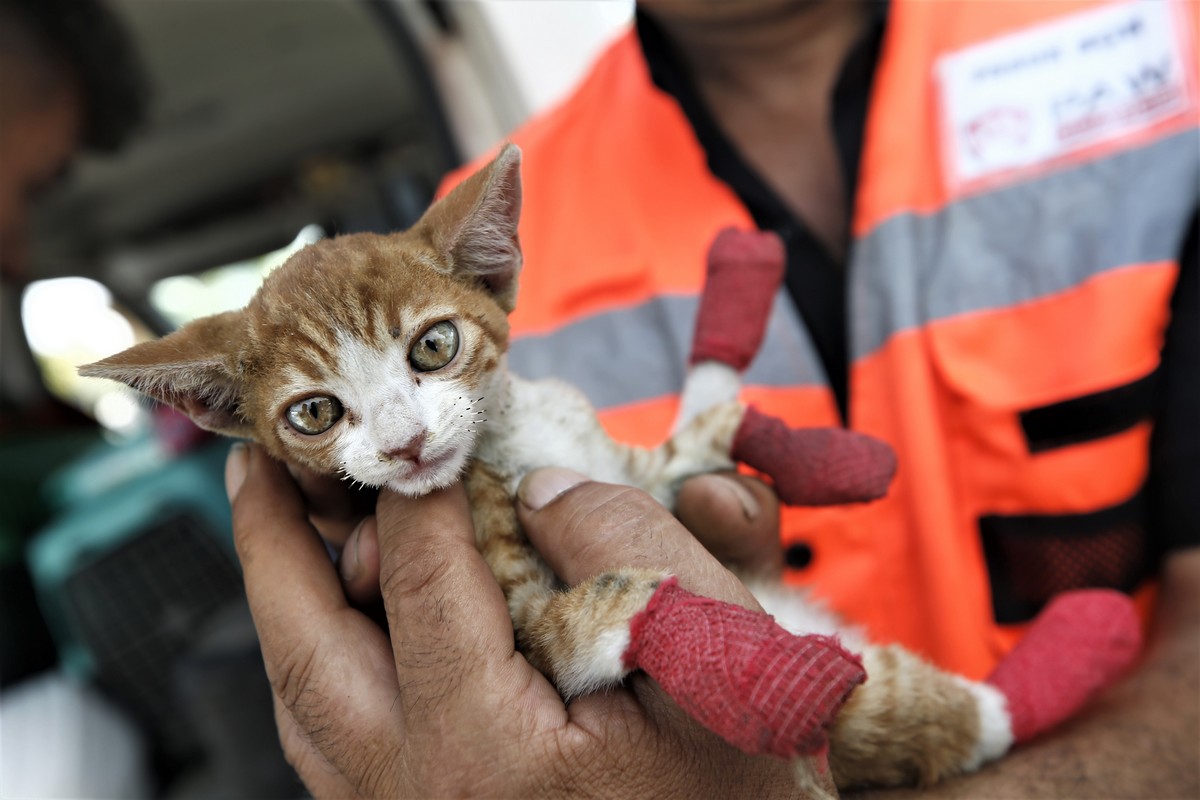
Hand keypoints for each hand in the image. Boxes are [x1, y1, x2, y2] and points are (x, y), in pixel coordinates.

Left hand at [226, 445, 797, 797]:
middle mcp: (419, 799)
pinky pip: (334, 745)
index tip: (415, 431)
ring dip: (286, 604)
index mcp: (491, 754)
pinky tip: (343, 621)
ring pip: (304, 704)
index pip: (421, 585)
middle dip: (274, 544)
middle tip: (260, 464)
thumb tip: (536, 490)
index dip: (412, 495)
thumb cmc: (739, 787)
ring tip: (282, 526)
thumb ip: (627, 546)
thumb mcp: (714, 647)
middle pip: (307, 651)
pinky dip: (323, 666)